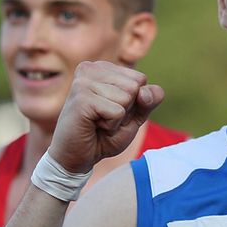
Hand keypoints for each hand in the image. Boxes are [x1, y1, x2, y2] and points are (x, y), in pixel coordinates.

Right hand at [48, 61, 163, 172]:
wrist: (77, 157)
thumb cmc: (104, 135)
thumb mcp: (134, 116)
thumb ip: (149, 100)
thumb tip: (144, 92)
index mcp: (102, 68)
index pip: (140, 79)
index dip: (134, 103)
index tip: (112, 111)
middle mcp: (91, 69)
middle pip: (135, 86)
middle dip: (126, 110)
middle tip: (104, 119)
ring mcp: (84, 82)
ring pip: (127, 98)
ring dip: (117, 119)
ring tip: (98, 122)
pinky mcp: (82, 98)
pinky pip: (118, 112)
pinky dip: (111, 125)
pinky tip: (93, 126)